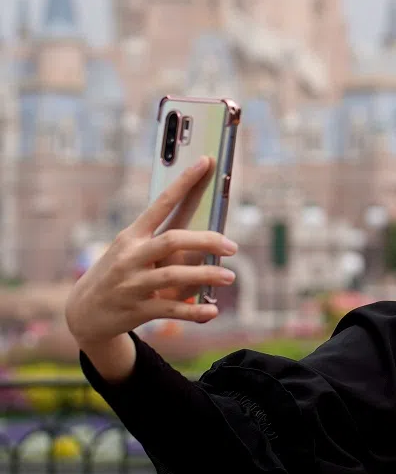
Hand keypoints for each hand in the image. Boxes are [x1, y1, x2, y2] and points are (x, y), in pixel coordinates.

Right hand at [65, 157, 237, 352]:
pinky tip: (213, 311)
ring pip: (174, 275)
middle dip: (206, 240)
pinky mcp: (138, 309)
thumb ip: (166, 243)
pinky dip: (194, 311)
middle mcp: (132, 255)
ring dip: (206, 276)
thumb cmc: (120, 272)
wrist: (84, 311)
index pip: (162, 203)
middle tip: (233, 246)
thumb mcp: (133, 251)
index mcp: (133, 235)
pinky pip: (171, 309)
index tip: (206, 162)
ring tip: (230, 277)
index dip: (185, 182)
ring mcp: (133, 283)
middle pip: (173, 240)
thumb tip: (210, 239)